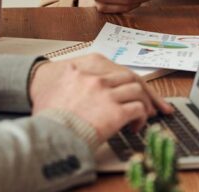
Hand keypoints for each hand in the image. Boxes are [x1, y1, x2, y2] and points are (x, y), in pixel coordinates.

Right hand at [30, 54, 172, 138]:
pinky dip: (141, 118)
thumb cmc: (48, 112)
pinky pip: (138, 109)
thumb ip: (80, 79)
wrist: (43, 132)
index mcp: (87, 65)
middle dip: (147, 92)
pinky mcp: (115, 111)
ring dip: (145, 104)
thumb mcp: (60, 84)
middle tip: (155, 105)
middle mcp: (98, 76)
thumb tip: (93, 89)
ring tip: (144, 116)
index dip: (131, 81)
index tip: (139, 89)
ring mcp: (107, 93)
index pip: (118, 69)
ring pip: (139, 91)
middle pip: (132, 78)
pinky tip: (134, 127)